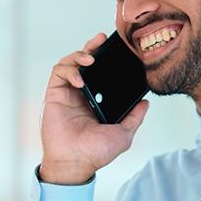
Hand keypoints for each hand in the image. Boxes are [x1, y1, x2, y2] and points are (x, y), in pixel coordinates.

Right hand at [39, 32, 150, 183]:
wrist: (75, 162)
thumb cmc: (96, 153)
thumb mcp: (124, 134)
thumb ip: (135, 117)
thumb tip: (146, 103)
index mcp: (97, 101)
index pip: (101, 74)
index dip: (107, 59)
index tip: (118, 50)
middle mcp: (82, 95)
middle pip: (85, 63)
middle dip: (92, 47)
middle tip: (101, 39)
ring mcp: (68, 93)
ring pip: (71, 63)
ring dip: (80, 55)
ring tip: (90, 58)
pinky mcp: (55, 94)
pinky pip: (59, 72)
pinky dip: (69, 69)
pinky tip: (80, 79)